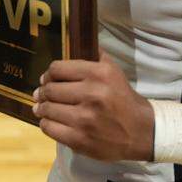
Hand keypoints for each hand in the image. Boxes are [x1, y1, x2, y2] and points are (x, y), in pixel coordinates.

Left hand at [33, 53, 154, 161]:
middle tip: (41, 94)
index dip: (48, 74)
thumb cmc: (123, 99)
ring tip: (42, 108)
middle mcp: (91, 94)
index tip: (46, 79)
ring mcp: (84, 119)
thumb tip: (76, 41)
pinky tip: (50, 122)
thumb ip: (95, 56)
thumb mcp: (114, 71)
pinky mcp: (80, 140)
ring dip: (42, 108)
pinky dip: (46, 124)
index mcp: (98, 74)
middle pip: (50, 89)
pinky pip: (50, 128)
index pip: (57, 69)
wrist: (140, 132)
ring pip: (47, 109)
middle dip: (42, 92)